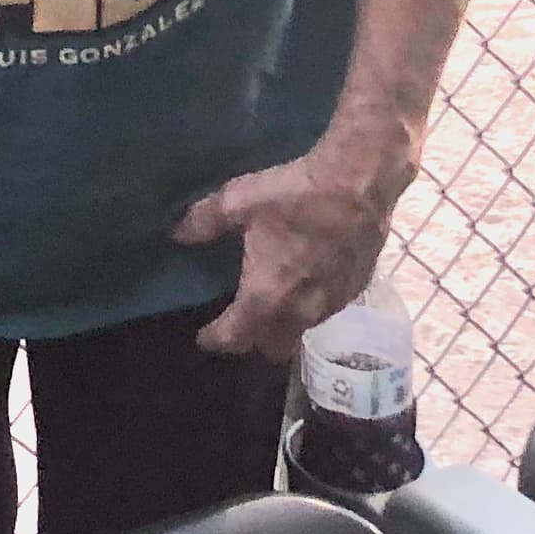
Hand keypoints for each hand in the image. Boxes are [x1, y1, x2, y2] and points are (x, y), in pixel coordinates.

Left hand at [171, 131, 413, 359]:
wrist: (358, 185)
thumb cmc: (293, 195)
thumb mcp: (238, 202)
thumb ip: (204, 221)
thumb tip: (176, 234)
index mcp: (265, 296)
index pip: (235, 336)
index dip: (215, 340)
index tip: (204, 338)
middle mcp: (300, 312)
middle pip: (274, 348)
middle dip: (255, 341)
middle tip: (242, 320)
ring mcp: (331, 305)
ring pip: (303, 331)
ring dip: (286, 324)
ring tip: (275, 301)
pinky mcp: (356, 291)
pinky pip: (327, 311)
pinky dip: (312, 305)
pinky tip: (309, 281)